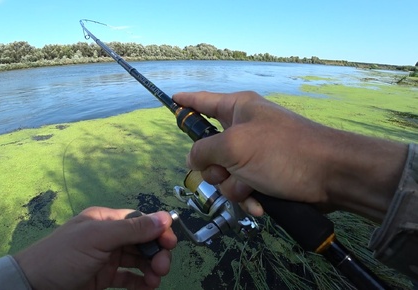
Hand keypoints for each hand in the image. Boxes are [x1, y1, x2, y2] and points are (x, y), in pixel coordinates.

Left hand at [14, 207, 176, 289]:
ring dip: (150, 268)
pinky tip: (147, 288)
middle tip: (162, 268)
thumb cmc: (64, 256)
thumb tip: (165, 216)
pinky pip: (128, 278)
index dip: (158, 230)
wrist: (32, 287)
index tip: (171, 244)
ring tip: (155, 281)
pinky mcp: (103, 278)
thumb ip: (132, 229)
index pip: (140, 220)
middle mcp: (108, 237)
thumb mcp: (98, 238)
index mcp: (105, 220)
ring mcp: (106, 258)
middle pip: (142, 241)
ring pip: (138, 260)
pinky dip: (140, 282)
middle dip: (156, 252)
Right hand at [173, 91, 406, 221]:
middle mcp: (244, 128)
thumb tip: (192, 159)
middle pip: (209, 149)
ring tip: (252, 188)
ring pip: (224, 174)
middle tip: (227, 172)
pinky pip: (242, 187)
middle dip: (215, 168)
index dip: (185, 102)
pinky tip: (260, 204)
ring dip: (233, 186)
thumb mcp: (234, 146)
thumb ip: (204, 151)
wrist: (332, 175)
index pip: (203, 101)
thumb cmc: (281, 152)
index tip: (170, 101)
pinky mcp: (265, 174)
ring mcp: (255, 153)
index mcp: (237, 109)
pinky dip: (248, 197)